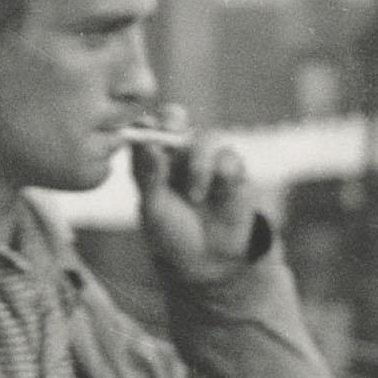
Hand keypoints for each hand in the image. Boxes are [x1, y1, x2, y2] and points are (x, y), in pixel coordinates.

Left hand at [131, 109, 262, 283]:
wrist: (206, 259)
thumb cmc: (171, 231)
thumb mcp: (152, 208)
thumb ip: (148, 176)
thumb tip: (147, 145)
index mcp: (153, 157)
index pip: (147, 127)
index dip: (146, 122)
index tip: (144, 126)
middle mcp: (179, 152)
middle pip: (176, 118)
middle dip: (173, 120)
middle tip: (171, 129)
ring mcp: (207, 158)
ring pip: (206, 138)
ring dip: (198, 165)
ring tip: (194, 197)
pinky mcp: (233, 170)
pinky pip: (229, 158)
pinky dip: (221, 173)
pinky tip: (213, 196)